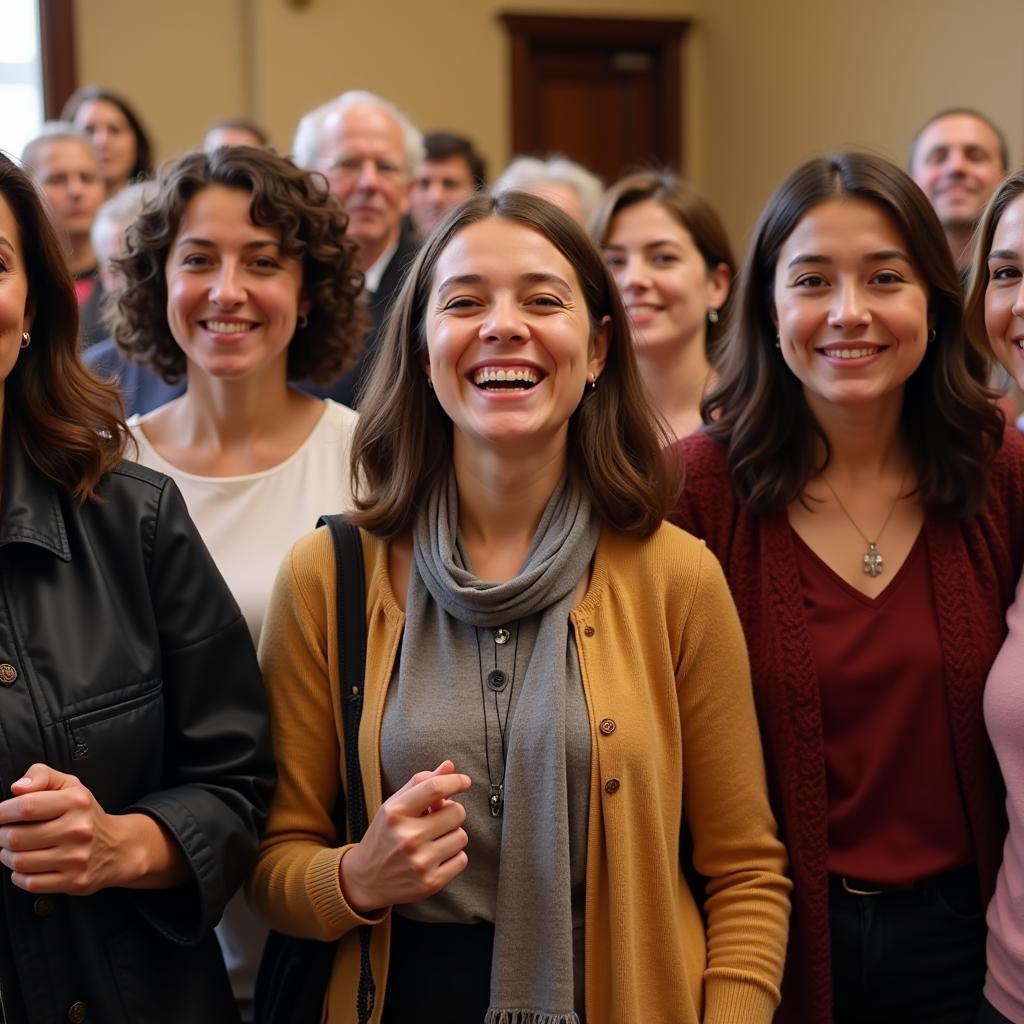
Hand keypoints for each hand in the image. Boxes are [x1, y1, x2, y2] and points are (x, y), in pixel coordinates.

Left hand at [0, 763, 178, 894]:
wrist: (118, 847)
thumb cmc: (86, 815)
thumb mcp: (70, 786)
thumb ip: (42, 776)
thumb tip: (18, 788)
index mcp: (76, 802)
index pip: (26, 806)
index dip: (3, 812)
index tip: (0, 815)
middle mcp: (78, 830)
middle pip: (17, 837)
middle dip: (3, 836)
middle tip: (7, 833)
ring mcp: (76, 858)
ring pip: (19, 862)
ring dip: (8, 856)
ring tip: (16, 849)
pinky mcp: (74, 881)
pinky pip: (29, 882)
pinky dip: (19, 875)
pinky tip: (28, 865)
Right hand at [339, 760, 470, 913]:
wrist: (366, 879)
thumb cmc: (385, 834)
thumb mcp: (395, 805)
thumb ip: (422, 783)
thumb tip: (450, 766)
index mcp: (395, 813)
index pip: (435, 788)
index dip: (455, 781)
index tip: (464, 781)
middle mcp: (407, 838)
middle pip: (456, 812)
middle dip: (452, 812)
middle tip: (437, 819)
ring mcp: (419, 862)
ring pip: (461, 836)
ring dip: (452, 835)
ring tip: (434, 839)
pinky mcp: (430, 883)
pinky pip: (462, 859)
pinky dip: (453, 856)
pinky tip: (436, 856)